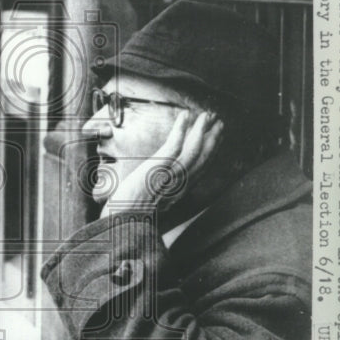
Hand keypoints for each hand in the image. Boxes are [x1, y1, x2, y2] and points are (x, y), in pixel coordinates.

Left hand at [101, 110, 222, 217]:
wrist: (120, 224)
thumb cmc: (128, 215)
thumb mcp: (148, 203)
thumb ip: (157, 193)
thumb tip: (154, 183)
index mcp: (178, 192)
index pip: (200, 170)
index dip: (210, 153)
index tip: (215, 139)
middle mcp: (179, 185)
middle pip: (203, 159)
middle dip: (213, 139)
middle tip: (218, 122)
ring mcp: (170, 176)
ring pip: (194, 150)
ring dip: (202, 130)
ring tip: (207, 115)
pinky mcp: (158, 169)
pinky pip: (174, 145)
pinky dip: (181, 129)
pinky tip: (185, 115)